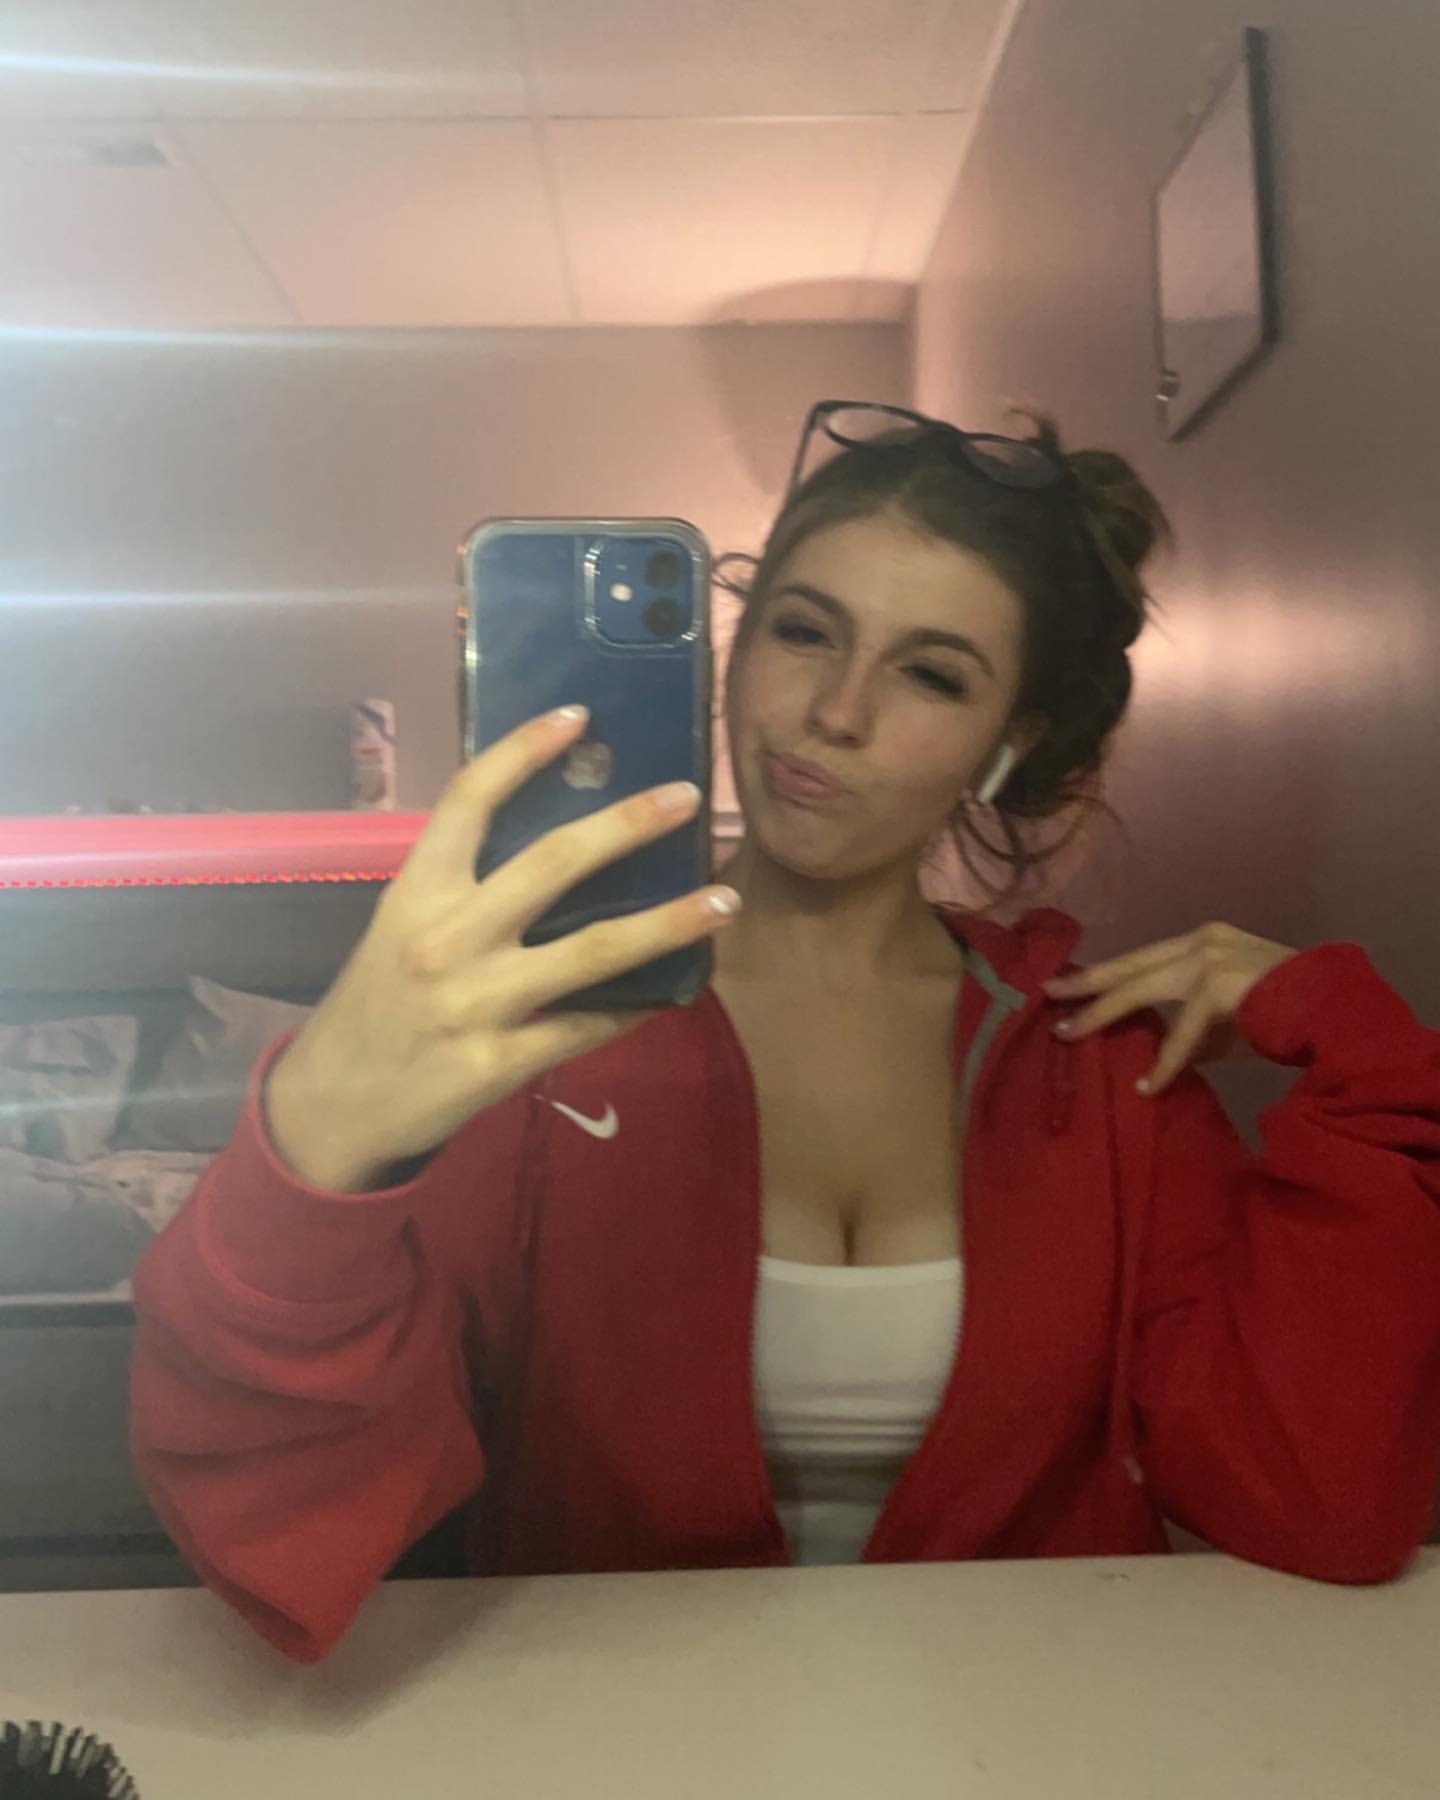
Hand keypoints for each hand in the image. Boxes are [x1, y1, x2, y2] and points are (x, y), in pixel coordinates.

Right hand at [267, 705, 739, 1189]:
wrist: (336, 1102)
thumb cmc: (377, 1002)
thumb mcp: (401, 927)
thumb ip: (465, 888)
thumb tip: (563, 846)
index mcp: (417, 892)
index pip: (470, 801)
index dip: (523, 751)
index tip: (578, 717)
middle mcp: (447, 938)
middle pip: (550, 864)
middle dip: (626, 825)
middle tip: (687, 795)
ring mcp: (478, 1003)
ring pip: (592, 952)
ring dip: (667, 924)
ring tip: (723, 901)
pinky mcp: (501, 1062)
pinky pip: (587, 1026)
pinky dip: (636, 1006)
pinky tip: (675, 989)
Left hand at [1041, 920, 1298, 1097]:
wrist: (1334, 1009)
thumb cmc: (1283, 1015)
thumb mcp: (1228, 1018)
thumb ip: (1192, 1028)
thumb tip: (1158, 1053)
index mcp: (1201, 941)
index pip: (1140, 958)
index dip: (1102, 973)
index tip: (1066, 984)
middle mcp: (1201, 942)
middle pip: (1130, 966)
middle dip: (1086, 985)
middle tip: (1048, 997)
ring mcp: (1211, 960)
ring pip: (1143, 990)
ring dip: (1104, 1016)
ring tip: (1072, 1036)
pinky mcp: (1222, 987)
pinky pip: (1183, 1031)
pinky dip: (1166, 1060)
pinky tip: (1147, 1085)